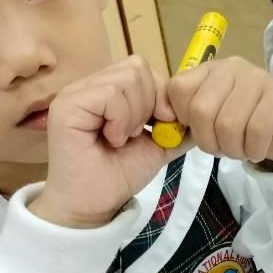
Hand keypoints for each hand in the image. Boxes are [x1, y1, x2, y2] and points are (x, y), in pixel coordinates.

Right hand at [30, 56, 175, 228]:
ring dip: (135, 113)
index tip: (163, 122)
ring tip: (124, 138)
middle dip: (150, 102)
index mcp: (106, 89)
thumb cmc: (119, 175)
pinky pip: (110, 93)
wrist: (93, 206)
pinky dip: (121, 119)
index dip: (160, 92)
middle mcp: (88, 85)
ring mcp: (75, 93)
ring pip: (126, 79)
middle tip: (140, 132)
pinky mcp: (67, 105)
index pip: (141, 67)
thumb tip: (204, 115)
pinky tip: (113, 139)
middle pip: (136, 67)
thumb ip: (178, 128)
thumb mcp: (157, 145)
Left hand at [166, 57, 272, 168]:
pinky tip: (257, 150)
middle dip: (208, 141)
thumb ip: (189, 114)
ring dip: (232, 149)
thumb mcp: (213, 113)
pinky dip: (253, 150)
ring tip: (241, 150)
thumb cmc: (244, 120)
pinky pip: (257, 131)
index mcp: (210, 69)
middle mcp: (233, 68)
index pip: (178, 88)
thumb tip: (166, 127)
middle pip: (201, 110)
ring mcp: (259, 79)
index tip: (197, 130)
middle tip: (221, 149)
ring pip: (228, 124)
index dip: (182, 117)